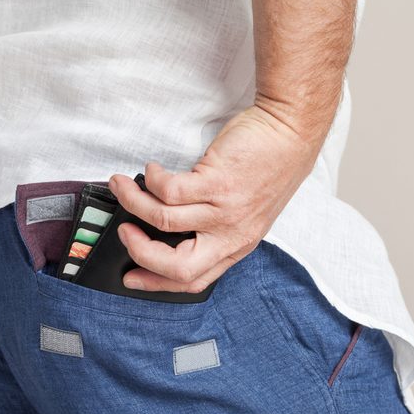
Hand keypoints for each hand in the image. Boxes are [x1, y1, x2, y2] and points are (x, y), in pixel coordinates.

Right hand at [107, 104, 320, 292]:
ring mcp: (224, 210)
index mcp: (236, 245)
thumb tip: (165, 229)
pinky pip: (169, 189)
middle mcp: (231, 234)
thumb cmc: (266, 166)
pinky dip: (152, 178)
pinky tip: (153, 170)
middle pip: (177, 265)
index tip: (131, 276)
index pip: (193, 280)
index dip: (156, 282)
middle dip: (140, 252)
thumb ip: (214, 228)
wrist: (290, 131)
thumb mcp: (246, 211)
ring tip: (124, 187)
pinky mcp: (217, 182)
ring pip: (163, 220)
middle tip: (125, 233)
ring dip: (134, 203)